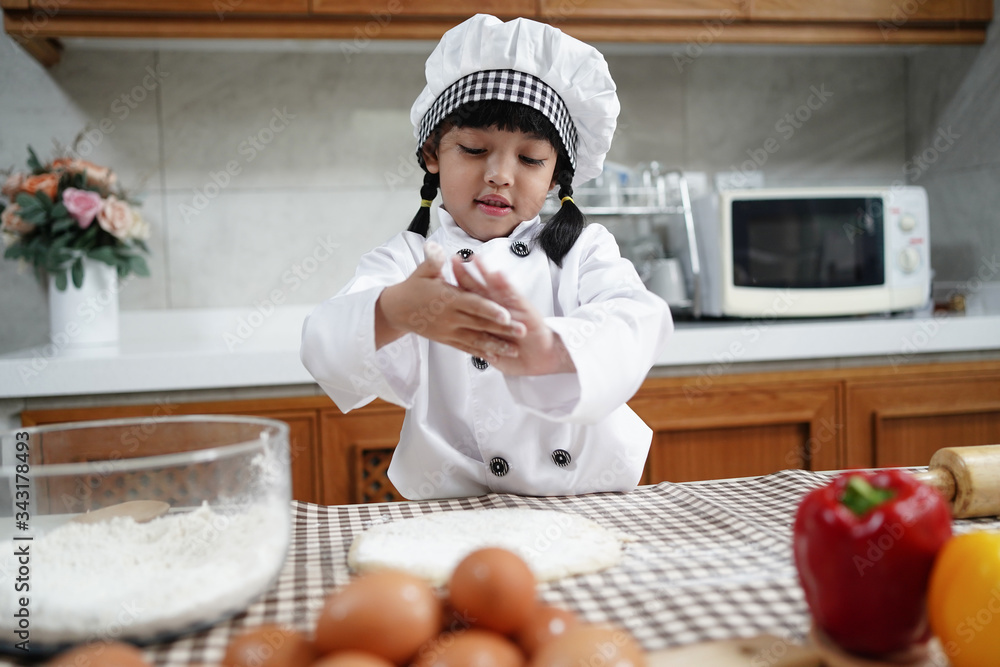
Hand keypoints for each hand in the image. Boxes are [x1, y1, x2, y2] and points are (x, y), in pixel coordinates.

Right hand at [375, 242, 526, 358]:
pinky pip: (466, 348)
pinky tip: (495, 357)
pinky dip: (481, 353)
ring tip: (514, 351)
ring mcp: (448, 331)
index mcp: (448, 299)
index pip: (473, 304)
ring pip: (476, 340)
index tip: (506, 314)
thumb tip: (437, 248)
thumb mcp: (422, 271)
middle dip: (502, 329)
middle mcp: (450, 317)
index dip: (490, 309)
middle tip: (522, 332)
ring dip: (496, 345)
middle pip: (480, 324)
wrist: (396, 311)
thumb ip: (434, 260)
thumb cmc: (412, 288)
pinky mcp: (446, 340)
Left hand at [453, 255, 575, 375]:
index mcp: (488, 316)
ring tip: (474, 259)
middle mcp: (498, 308)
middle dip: (466, 274)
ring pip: (495, 287)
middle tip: (454, 259)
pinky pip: (513, 297)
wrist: (541, 358)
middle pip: (479, 288)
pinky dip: (505, 285)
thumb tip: (454, 336)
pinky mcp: (524, 311)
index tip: (441, 277)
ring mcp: (511, 308)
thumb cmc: (516, 354)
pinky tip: (497, 274)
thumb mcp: (490, 348)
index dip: (456, 288)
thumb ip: (475, 339)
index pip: (469, 299)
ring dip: (485, 273)